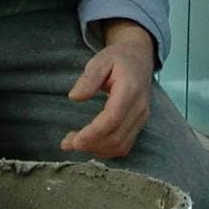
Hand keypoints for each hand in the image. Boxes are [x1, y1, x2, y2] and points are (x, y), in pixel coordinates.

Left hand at [62, 20, 155, 159]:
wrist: (140, 58)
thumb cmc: (118, 59)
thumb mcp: (100, 60)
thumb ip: (88, 79)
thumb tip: (74, 97)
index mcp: (130, 89)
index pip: (112, 118)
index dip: (93, 133)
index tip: (73, 140)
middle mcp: (139, 107)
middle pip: (116, 137)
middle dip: (90, 145)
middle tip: (67, 143)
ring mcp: (142, 118)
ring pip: (121, 146)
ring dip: (97, 150)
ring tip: (74, 143)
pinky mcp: (139, 125)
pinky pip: (124, 146)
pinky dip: (106, 150)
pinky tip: (90, 144)